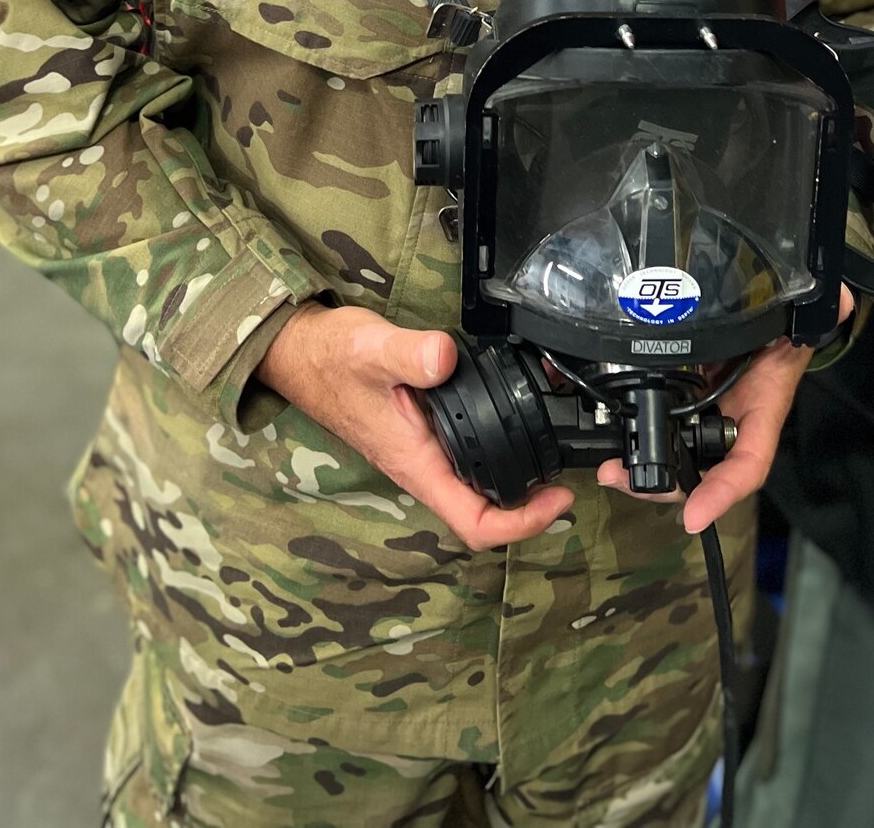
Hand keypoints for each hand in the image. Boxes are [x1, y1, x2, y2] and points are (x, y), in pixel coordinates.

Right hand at [255, 303, 575, 551]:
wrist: (301, 353)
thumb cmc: (330, 359)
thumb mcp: (371, 350)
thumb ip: (409, 354)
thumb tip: (445, 357)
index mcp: (416, 463)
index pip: (474, 521)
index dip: (522, 524)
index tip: (559, 501)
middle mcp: (423, 466)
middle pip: (485, 509)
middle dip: (533, 502)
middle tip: (571, 472)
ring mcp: (424, 451)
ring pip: (478, 482)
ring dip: (519, 474)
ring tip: (556, 442)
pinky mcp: (424, 431)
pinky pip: (468, 452)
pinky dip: (499, 441)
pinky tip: (515, 412)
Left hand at [594, 288, 856, 533]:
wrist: (764, 321)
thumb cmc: (781, 328)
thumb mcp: (795, 322)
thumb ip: (812, 314)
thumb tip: (840, 298)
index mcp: (760, 411)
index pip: (748, 463)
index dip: (723, 492)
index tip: (695, 516)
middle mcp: (729, 424)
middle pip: (699, 474)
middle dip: (663, 486)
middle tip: (622, 479)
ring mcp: (702, 417)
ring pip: (674, 458)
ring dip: (642, 469)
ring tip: (607, 469)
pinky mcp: (679, 402)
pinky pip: (656, 428)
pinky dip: (632, 438)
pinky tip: (606, 441)